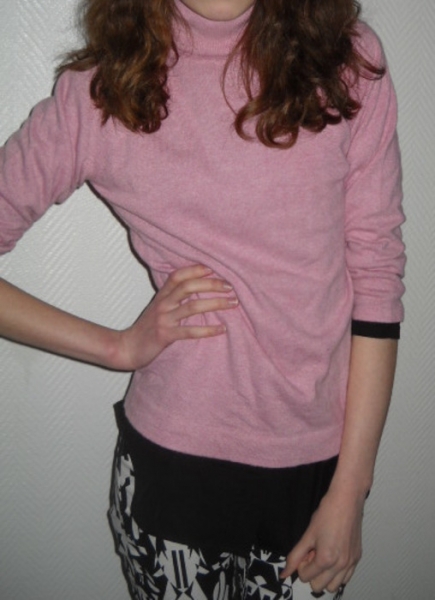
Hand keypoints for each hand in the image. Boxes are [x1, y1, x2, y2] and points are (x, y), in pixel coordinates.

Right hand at [114, 264, 237, 370]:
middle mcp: (163, 304)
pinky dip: (208, 330)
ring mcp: (164, 319)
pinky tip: (222, 329)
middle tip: (230, 287)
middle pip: (188, 286)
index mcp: (161, 296)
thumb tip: (195, 290)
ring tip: (232, 303)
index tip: (214, 268)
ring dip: (215, 303)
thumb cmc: (145, 329)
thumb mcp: (157, 308)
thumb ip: (172, 298)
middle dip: (211, 284)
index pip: (178, 276)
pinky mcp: (166, 335)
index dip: (195, 269)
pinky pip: (190, 331)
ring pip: (193, 307)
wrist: (126, 348)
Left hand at [281, 487, 364, 593]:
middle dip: (312, 572)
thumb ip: (295, 556)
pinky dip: (337, 573)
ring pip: (333, 586)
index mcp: (326, 560)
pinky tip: (333, 557)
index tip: (305, 551)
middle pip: (319, 586)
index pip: (305, 577)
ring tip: (323, 556)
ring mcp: (351, 563)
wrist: (346, 501)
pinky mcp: (357, 558)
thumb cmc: (327, 514)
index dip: (301, 565)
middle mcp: (340, 565)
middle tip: (312, 554)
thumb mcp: (307, 535)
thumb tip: (284, 573)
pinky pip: (346, 578)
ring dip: (325, 576)